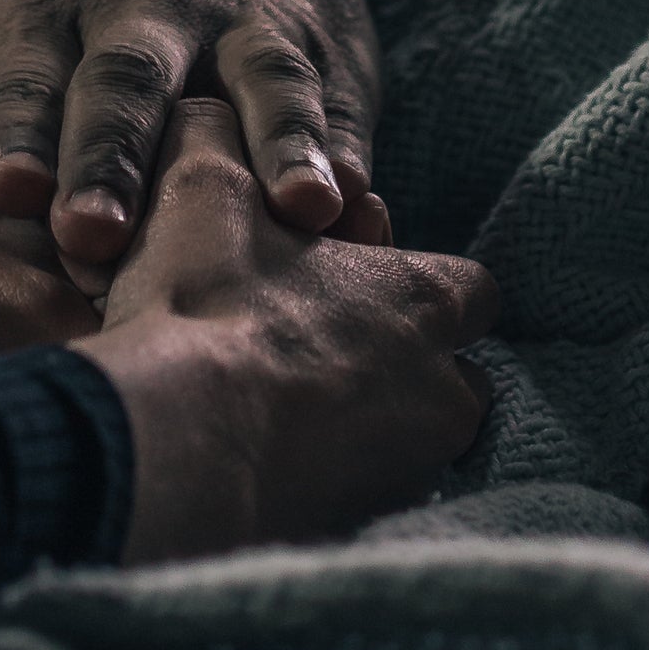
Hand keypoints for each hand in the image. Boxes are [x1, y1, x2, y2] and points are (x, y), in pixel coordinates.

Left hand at [0, 0, 379, 266]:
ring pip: (260, 82)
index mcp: (50, 21)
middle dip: (110, 155)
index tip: (5, 192)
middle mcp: (147, 15)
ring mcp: (245, 30)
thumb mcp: (11, 49)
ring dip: (279, 146)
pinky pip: (344, 108)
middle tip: (94, 235)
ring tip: (303, 212)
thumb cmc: (86, 27)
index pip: (25, 78)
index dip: (15, 131)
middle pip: (125, 82)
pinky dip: (355, 160)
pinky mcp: (329, 55)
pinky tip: (367, 216)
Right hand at [77, 94, 495, 561]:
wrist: (178, 444)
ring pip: (405, 453)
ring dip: (360, 438)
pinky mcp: (360, 539)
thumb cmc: (208, 304)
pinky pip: (356, 510)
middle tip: (313, 359)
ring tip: (279, 423)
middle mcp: (441, 395)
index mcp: (426, 302)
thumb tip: (210, 110)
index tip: (356, 284)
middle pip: (449, 383)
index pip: (470, 289)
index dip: (416, 284)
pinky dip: (321, 493)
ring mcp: (406, 478)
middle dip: (397, 373)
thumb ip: (218, 137)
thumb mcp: (204, 186)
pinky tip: (261, 476)